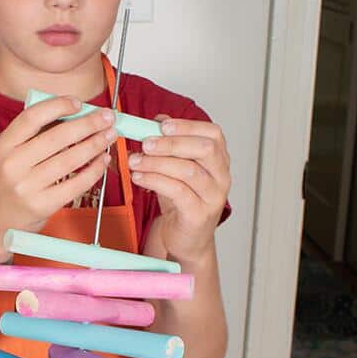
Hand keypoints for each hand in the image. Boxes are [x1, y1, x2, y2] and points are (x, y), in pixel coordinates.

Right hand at [0, 96, 116, 261]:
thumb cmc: (6, 184)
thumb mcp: (7, 155)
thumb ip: (33, 136)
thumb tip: (74, 115)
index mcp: (3, 146)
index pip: (32, 118)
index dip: (58, 106)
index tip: (78, 103)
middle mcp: (13, 165)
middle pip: (57, 137)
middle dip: (88, 124)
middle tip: (107, 117)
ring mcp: (28, 187)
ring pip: (70, 160)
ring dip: (95, 145)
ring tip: (109, 135)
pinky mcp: (43, 205)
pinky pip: (76, 184)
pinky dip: (93, 171)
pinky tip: (102, 160)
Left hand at [128, 116, 230, 264]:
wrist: (186, 238)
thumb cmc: (182, 201)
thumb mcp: (176, 168)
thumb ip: (171, 144)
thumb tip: (157, 119)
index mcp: (219, 161)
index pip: (213, 134)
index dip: (188, 126)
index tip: (162, 125)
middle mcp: (221, 177)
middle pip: (205, 150)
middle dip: (172, 143)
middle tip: (145, 143)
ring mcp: (213, 197)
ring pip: (188, 171)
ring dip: (157, 162)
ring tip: (134, 161)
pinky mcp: (199, 214)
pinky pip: (177, 192)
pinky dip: (154, 181)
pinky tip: (139, 177)